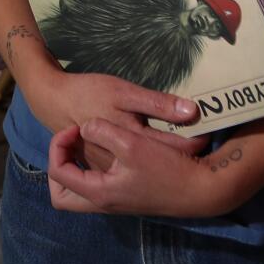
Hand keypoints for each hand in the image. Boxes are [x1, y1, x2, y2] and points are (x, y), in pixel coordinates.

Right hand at [21, 68, 205, 171]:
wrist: (53, 102)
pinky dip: (149, 163)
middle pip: (169, 165)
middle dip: (189, 159)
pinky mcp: (105, 166)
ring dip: (170, 161)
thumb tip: (192, 110)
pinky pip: (133, 169)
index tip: (210, 135)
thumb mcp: (123, 92)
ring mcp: (115, 167)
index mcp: (135, 142)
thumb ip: (157, 103)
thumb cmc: (88, 93)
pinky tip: (158, 154)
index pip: (180, 149)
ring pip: (151, 170)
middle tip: (207, 147)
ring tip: (190, 151)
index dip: (199, 143)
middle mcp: (127, 161)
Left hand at [46, 120, 233, 218]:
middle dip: (60, 170)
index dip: (58, 146)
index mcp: (98, 192)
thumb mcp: (132, 142)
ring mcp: (117, 202)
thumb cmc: (166, 169)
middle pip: (62, 197)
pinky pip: (99, 188)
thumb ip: (103, 131)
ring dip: (77, 171)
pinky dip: (95, 173)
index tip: (75, 128)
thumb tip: (86, 127)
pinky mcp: (130, 197)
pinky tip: (110, 150)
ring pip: (80, 194)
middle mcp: (104, 202)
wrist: (202, 191)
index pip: (58, 173)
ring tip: (85, 145)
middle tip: (69, 146)